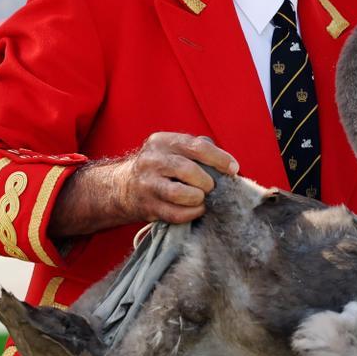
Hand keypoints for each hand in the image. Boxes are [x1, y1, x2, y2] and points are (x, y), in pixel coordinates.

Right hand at [109, 133, 238, 224]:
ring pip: (181, 194)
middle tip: (213, 187)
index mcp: (162, 141)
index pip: (196, 146)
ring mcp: (148, 184)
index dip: (219, 158)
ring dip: (199, 198)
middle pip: (189, 170)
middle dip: (208, 182)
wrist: (122, 187)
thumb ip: (197, 151)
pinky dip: (192, 213)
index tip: (233, 168)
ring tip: (202, 198)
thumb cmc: (161, 167)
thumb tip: (229, 166)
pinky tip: (196, 209)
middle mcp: (152, 160)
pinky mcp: (148, 206)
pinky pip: (176, 214)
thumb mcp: (173, 150)